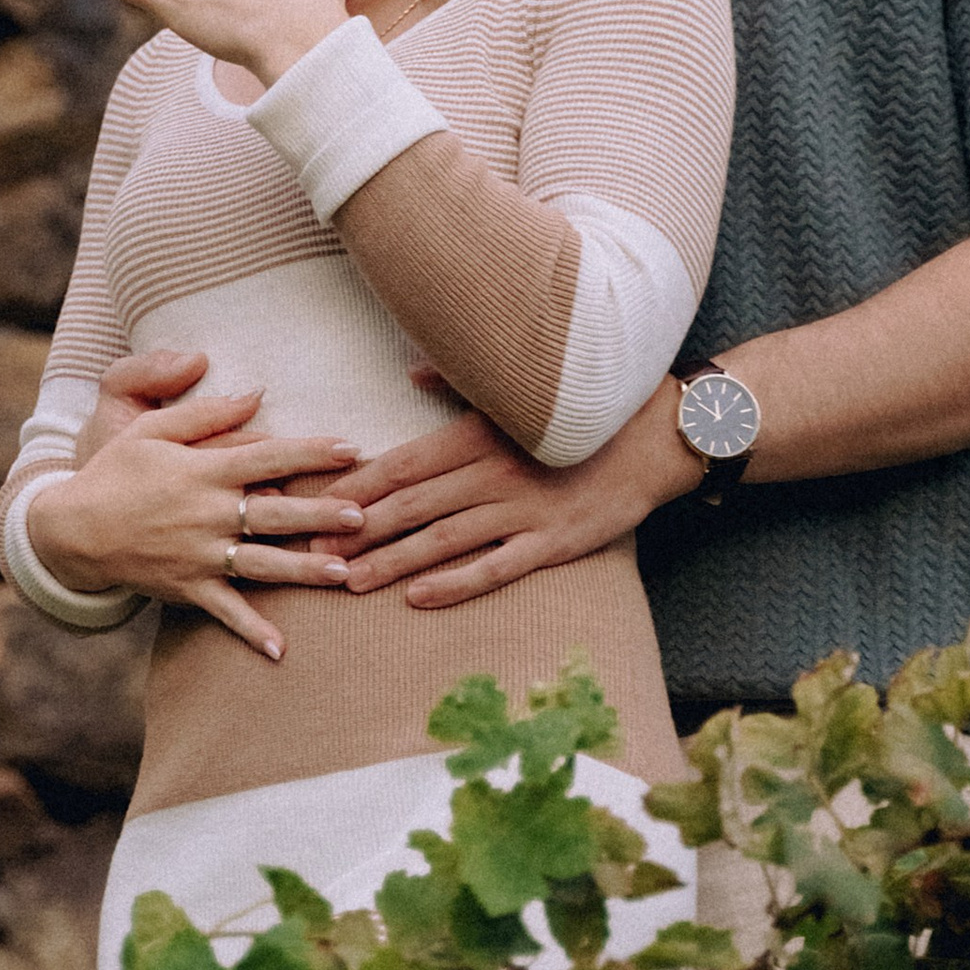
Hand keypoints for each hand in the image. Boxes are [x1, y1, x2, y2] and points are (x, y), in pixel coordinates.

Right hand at [28, 364, 368, 660]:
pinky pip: (225, 612)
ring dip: (303, 570)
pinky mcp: (187, 587)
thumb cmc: (116, 471)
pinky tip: (281, 650)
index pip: (267, 457)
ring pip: (261, 563)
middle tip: (362, 516)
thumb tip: (257, 393)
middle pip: (274, 513)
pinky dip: (251, 631)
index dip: (310, 452)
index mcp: (202, 471)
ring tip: (344, 574)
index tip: (351, 448)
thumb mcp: (152, 430)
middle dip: (320, 514)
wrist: (70, 530)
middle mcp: (206, 514)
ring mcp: (198, 555)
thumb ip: (206, 412)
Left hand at [336, 383, 695, 607]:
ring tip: (349, 581)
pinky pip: (494, 568)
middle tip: (312, 552)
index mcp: (478, 433)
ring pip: (442, 540)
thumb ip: (459, 382)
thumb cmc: (582, 413)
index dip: (355, 487)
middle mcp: (493, 472)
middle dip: (357, 530)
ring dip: (392, 562)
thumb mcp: (519, 390)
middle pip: (410, 505)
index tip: (315, 504)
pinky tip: (418, 599)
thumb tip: (411, 370)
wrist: (657, 438)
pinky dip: (454, 584)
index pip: (402, 463)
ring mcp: (522, 510)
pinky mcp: (552, 542)